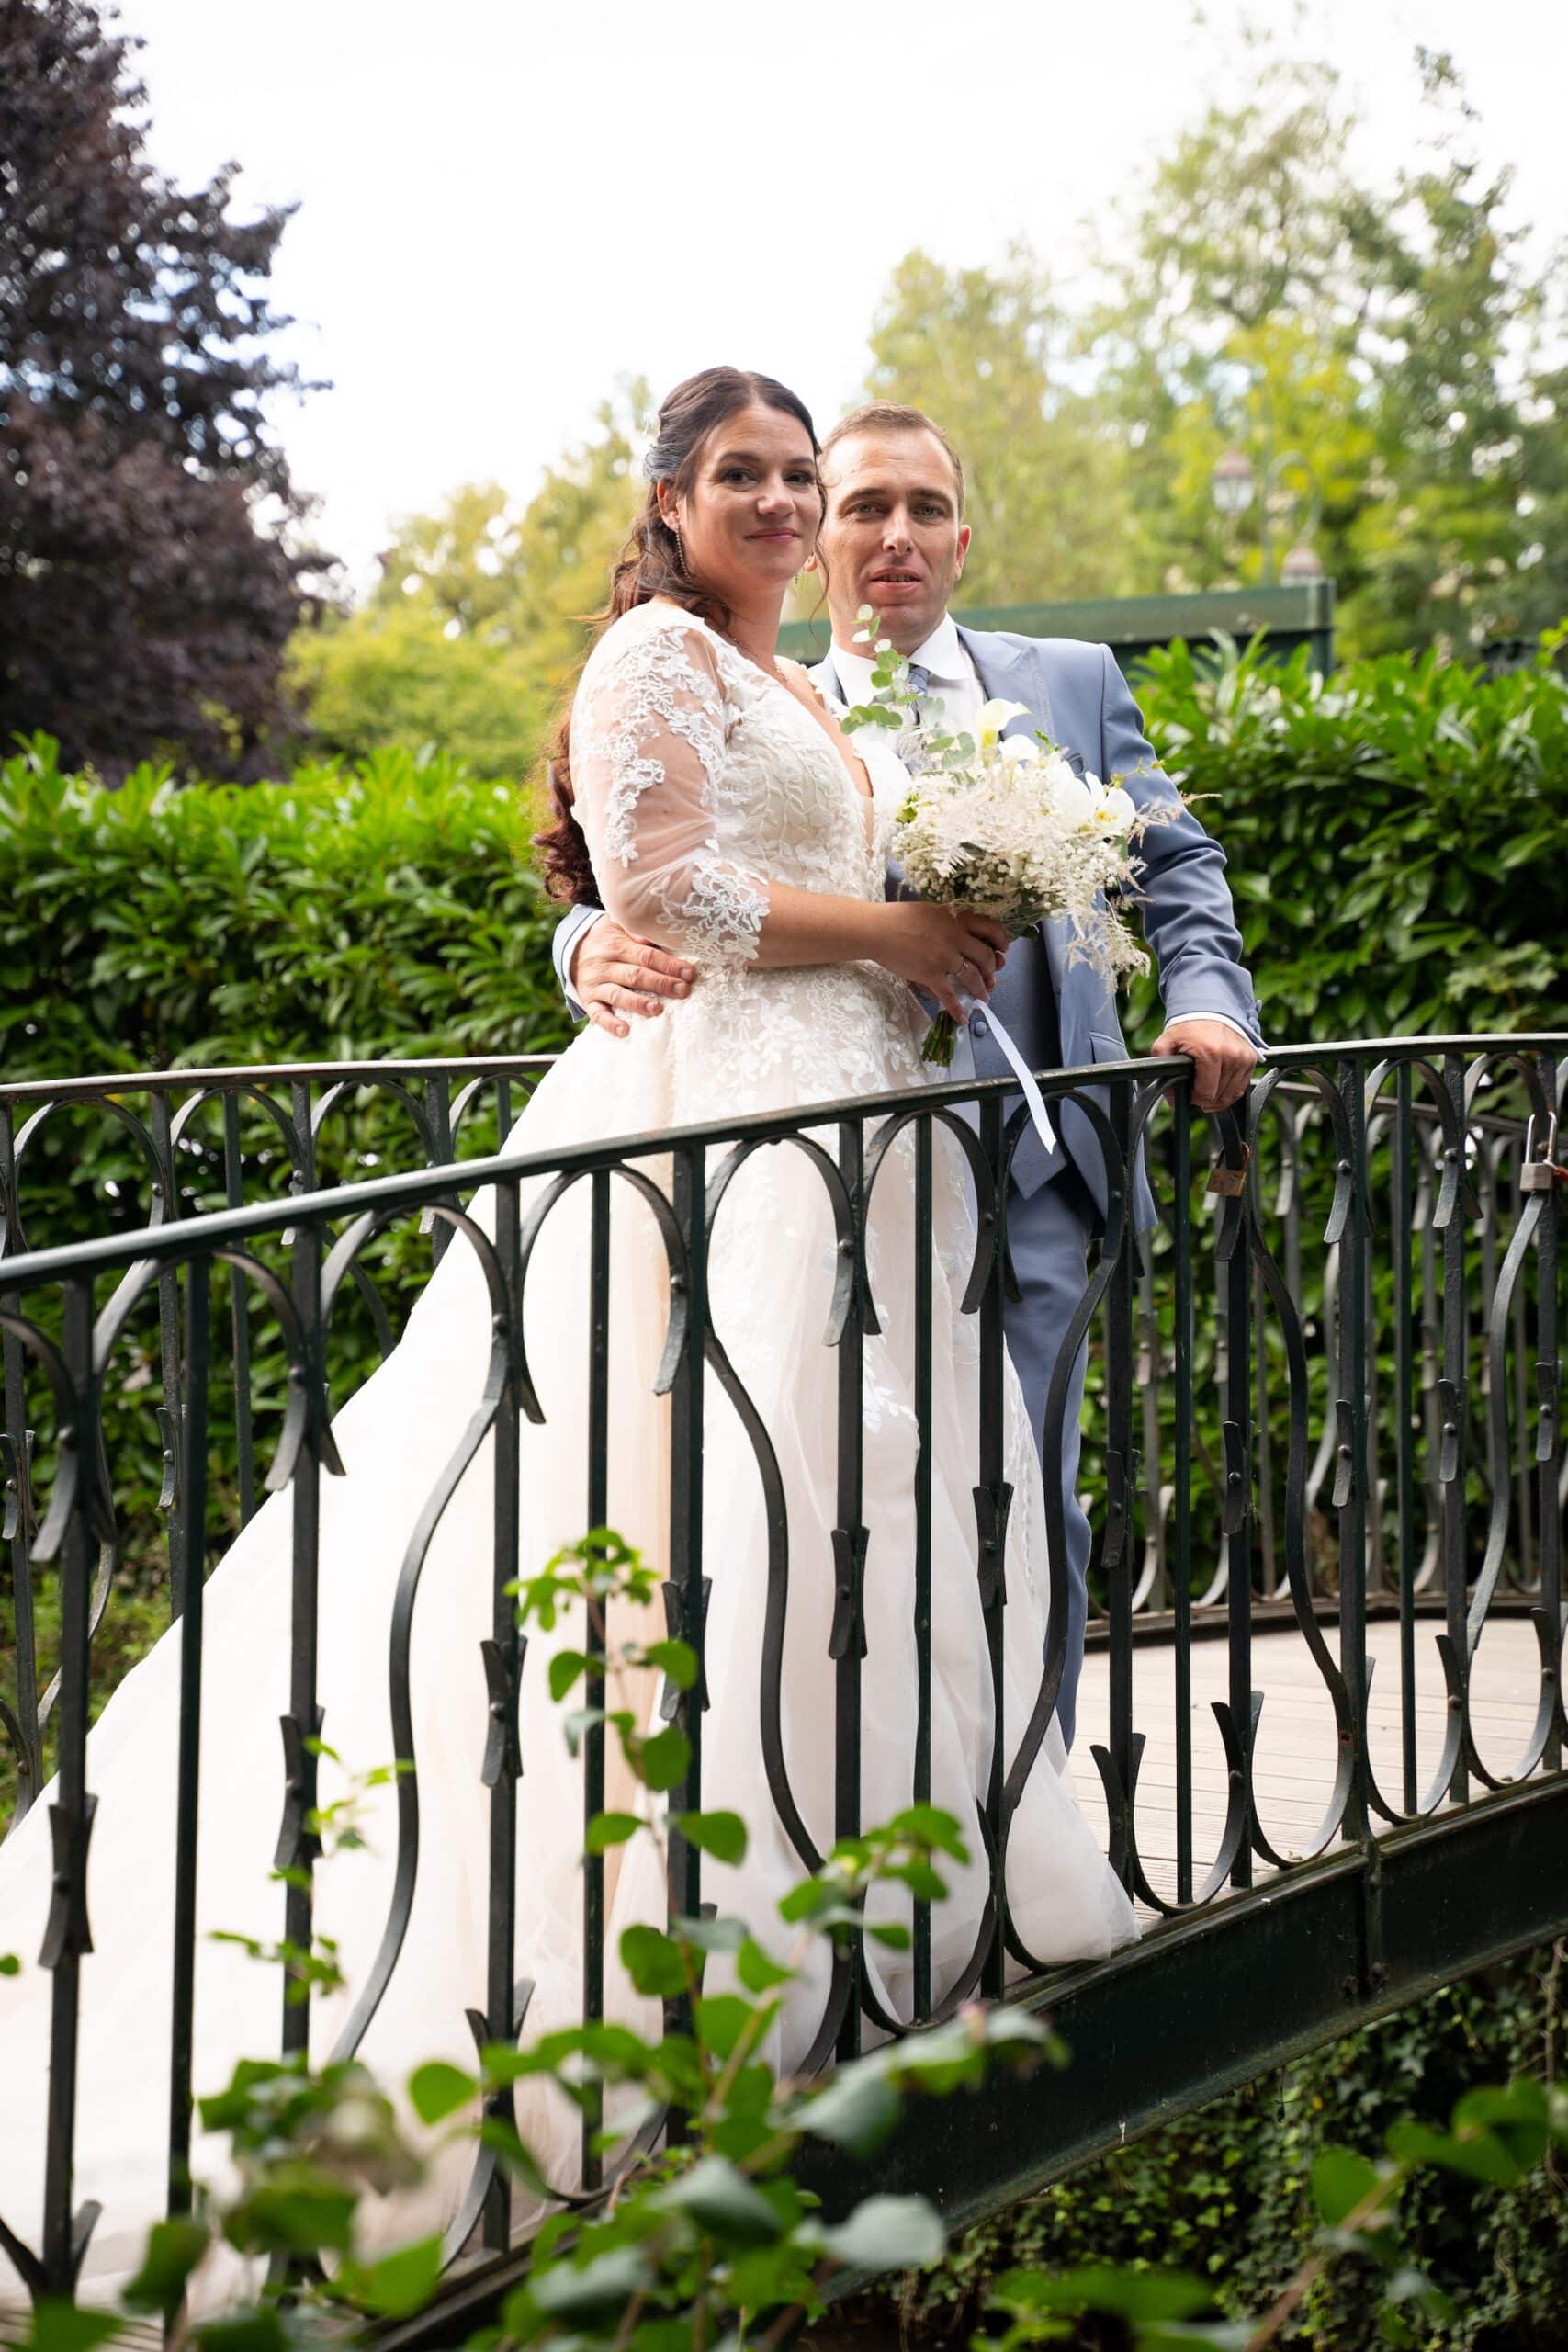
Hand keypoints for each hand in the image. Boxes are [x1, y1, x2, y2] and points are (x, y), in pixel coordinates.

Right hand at [571, 918, 695, 1038]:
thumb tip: (669, 938)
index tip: (689, 973)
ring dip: (638, 1003)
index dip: (669, 965)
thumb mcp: (620, 927)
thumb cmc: (608, 939)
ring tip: (657, 1009)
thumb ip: (641, 934)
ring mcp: (596, 984)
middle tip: (683, 991)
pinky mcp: (588, 1000)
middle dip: (661, 983)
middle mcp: (605, 965)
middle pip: (636, 975)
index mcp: (617, 945)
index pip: (646, 956)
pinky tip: (624, 1030)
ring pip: (618, 995)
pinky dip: (610, 1023)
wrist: (572, 947)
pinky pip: (597, 1014)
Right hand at [873, 903, 1008, 1024]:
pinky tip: (962, 1018)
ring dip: (981, 989)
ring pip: (973, 977)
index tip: (1003, 949)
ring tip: (984, 997)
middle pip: (985, 956)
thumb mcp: (932, 912)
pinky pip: (949, 995)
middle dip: (992, 969)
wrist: (876, 930)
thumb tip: (963, 937)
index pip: (990, 928)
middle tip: (992, 977)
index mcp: (957, 918)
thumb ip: (950, 922)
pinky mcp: (930, 974)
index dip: (1001, 940)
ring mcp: (944, 957)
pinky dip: (957, 1009)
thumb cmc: (899, 917)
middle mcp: (955, 937)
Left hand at [1151, 1019, 1257, 1113]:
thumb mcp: (1166, 1043)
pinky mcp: (1252, 1058)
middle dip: (1205, 1097)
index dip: (1194, 1098)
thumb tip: (1171, 1098)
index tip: (1188, 1090)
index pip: (1206, 1094)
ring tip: (1207, 1084)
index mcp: (1211, 1053)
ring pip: (1232, 1094)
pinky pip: (1242, 1086)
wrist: (1209, 1007)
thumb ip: (1162, 1068)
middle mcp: (1232, 1055)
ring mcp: (1244, 1057)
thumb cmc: (1187, 1028)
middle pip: (1219, 1096)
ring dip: (1218, 1094)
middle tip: (1196, 1087)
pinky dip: (1230, 1089)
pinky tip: (1219, 1083)